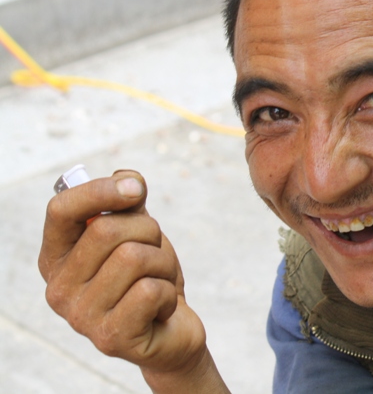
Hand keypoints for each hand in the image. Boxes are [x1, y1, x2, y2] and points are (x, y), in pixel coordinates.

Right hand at [39, 170, 227, 391]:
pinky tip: (162, 307)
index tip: (137, 189)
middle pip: (107, 229)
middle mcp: (57, 289)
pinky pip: (151, 290)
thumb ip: (128, 203)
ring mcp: (80, 318)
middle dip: (149, 232)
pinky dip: (169, 292)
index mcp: (55, 257)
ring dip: (163, 263)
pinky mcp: (110, 339)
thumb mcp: (138, 232)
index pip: (60, 210)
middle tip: (155, 254)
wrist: (171, 329)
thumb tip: (127, 178)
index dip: (100, 191)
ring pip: (134, 258)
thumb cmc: (149, 276)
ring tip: (159, 281)